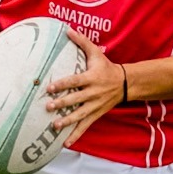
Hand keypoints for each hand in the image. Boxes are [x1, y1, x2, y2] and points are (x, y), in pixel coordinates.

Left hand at [45, 29, 124, 147]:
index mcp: (92, 78)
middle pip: (76, 100)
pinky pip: (85, 126)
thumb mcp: (96, 53)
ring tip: (54, 126)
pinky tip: (65, 144)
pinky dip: (76, 135)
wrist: (125, 83)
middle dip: (62, 104)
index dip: (62, 84)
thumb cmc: (106, 67)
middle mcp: (93, 93)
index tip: (50, 87)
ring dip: (67, 121)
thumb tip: (67, 29)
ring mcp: (95, 106)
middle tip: (48, 107)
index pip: (75, 81)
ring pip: (80, 115)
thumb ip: (82, 42)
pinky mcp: (96, 115)